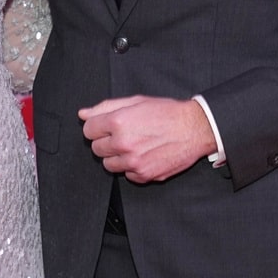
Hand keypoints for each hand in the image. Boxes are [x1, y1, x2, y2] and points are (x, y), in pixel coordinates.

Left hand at [78, 96, 215, 183]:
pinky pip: (126, 175)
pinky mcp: (144, 175)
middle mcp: (123, 143)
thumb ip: (106, 107)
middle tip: (122, 136)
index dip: (96, 127)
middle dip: (106, 142)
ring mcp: (133, 162)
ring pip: (108, 165)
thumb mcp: (135, 102)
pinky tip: (143, 156)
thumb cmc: (167, 113)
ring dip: (116, 157)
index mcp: (118, 122)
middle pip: (96, 149)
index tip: (104, 127)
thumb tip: (84, 114)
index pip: (88, 130)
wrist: (194, 129)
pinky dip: (132, 168)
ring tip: (133, 146)